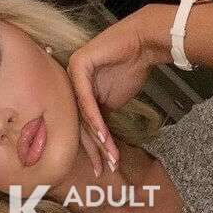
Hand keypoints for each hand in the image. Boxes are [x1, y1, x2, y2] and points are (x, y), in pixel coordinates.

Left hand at [66, 7, 152, 176]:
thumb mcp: (113, 101)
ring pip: (84, 115)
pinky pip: (86, 100)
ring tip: (108, 157)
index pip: (83, 127)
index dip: (95, 150)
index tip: (103, 168)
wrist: (142, 43)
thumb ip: (101, 118)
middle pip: (81, 124)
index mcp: (76, 94)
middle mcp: (70, 85)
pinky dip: (95, 119)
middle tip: (102, 169)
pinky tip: (103, 136)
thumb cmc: (130, 68)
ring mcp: (71, 74)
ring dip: (99, 139)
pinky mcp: (78, 66)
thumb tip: (99, 142)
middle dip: (95, 150)